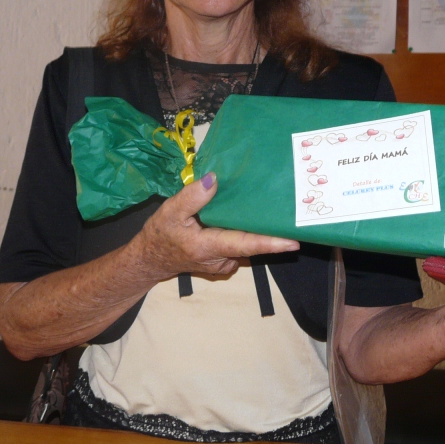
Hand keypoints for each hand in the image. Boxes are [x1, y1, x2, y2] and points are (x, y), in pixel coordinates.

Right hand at [131, 172, 298, 280]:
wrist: (151, 259)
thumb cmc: (160, 235)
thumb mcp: (169, 212)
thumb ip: (191, 197)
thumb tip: (214, 180)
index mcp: (209, 247)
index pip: (244, 244)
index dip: (269, 243)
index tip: (292, 241)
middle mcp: (222, 260)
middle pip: (252, 244)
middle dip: (271, 231)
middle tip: (290, 213)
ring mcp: (225, 263)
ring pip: (247, 245)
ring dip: (259, 231)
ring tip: (273, 210)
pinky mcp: (226, 262)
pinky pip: (241, 246)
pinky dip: (247, 233)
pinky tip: (249, 217)